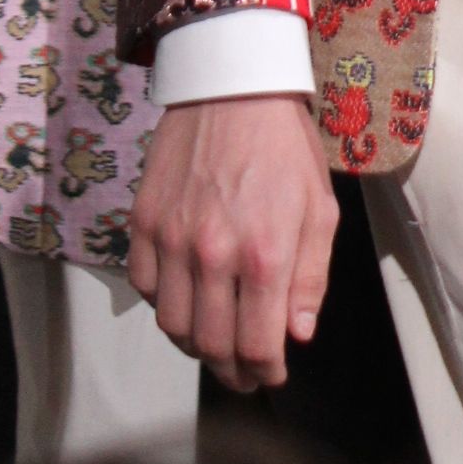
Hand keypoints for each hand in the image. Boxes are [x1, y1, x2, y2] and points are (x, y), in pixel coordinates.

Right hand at [127, 95, 338, 392]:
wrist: (231, 87)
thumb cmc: (285, 147)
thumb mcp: (319, 209)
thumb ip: (310, 277)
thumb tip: (296, 333)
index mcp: (265, 255)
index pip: (258, 344)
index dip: (265, 373)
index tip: (271, 376)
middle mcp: (213, 255)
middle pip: (211, 345)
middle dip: (231, 371)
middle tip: (242, 374)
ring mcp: (171, 240)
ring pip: (172, 326)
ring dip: (195, 347)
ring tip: (215, 345)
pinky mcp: (142, 223)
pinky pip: (145, 287)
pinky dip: (164, 306)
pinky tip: (186, 301)